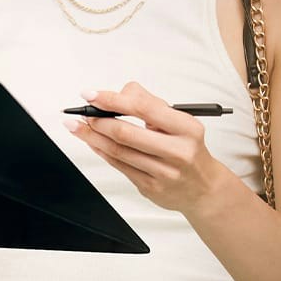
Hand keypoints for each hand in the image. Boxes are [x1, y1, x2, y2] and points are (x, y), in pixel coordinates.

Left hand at [64, 82, 227, 213]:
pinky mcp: (150, 188)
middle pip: (126, 133)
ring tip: (77, 125)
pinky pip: (119, 166)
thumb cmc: (188, 148)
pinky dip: (101, 151)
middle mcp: (177, 152)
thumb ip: (150, 103)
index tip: (92, 94)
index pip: (144, 108)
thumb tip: (121, 92)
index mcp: (187, 129)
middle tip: (82, 111)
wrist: (203, 188)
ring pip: (118, 151)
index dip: (113, 100)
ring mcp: (163, 173)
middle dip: (98, 120)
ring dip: (92, 136)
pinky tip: (92, 142)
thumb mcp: (180, 121)